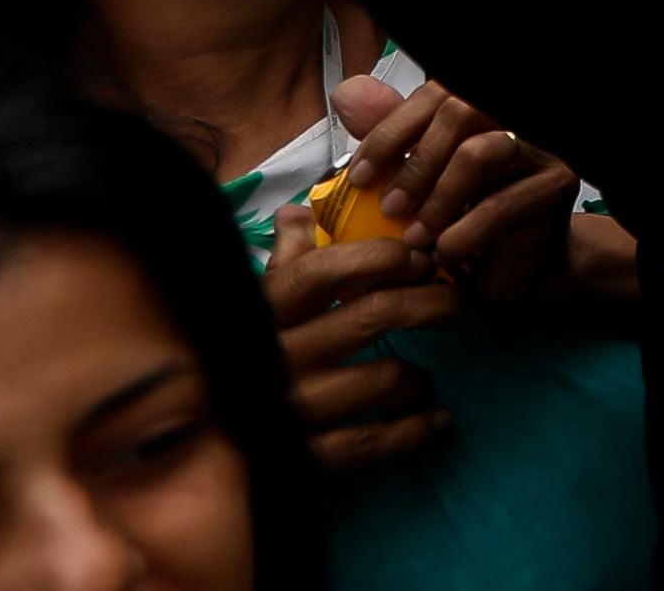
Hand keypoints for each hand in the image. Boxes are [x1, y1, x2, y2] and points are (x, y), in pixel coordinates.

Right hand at [264, 215, 461, 467]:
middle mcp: (281, 353)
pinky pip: (370, 441)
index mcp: (268, 309)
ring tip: (430, 377)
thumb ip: (284, 257)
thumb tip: (296, 211)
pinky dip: (412, 430)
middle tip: (458, 303)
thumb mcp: (256, 301)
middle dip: (430, 304)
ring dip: (420, 376)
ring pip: (381, 379)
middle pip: (374, 317)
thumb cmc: (241, 353)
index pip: (325, 270)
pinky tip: (436, 419)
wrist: (205, 435)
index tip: (418, 259)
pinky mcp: (303, 452)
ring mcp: (293, 405)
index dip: (379, 258)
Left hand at [333, 74, 577, 301]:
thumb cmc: (466, 219)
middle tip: (391, 209)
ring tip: (416, 237)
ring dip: (437, 199)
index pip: (435, 93)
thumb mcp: (420, 179)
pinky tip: (446, 255)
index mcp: (481, 108)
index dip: (391, 131)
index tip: (360, 177)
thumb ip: (392, 136)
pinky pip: (500, 204)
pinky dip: (463, 233)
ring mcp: (541, 147)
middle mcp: (514, 118)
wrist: (518, 266)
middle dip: (415, 163)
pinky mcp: (557, 185)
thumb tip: (348, 95)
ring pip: (479, 153)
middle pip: (460, 111)